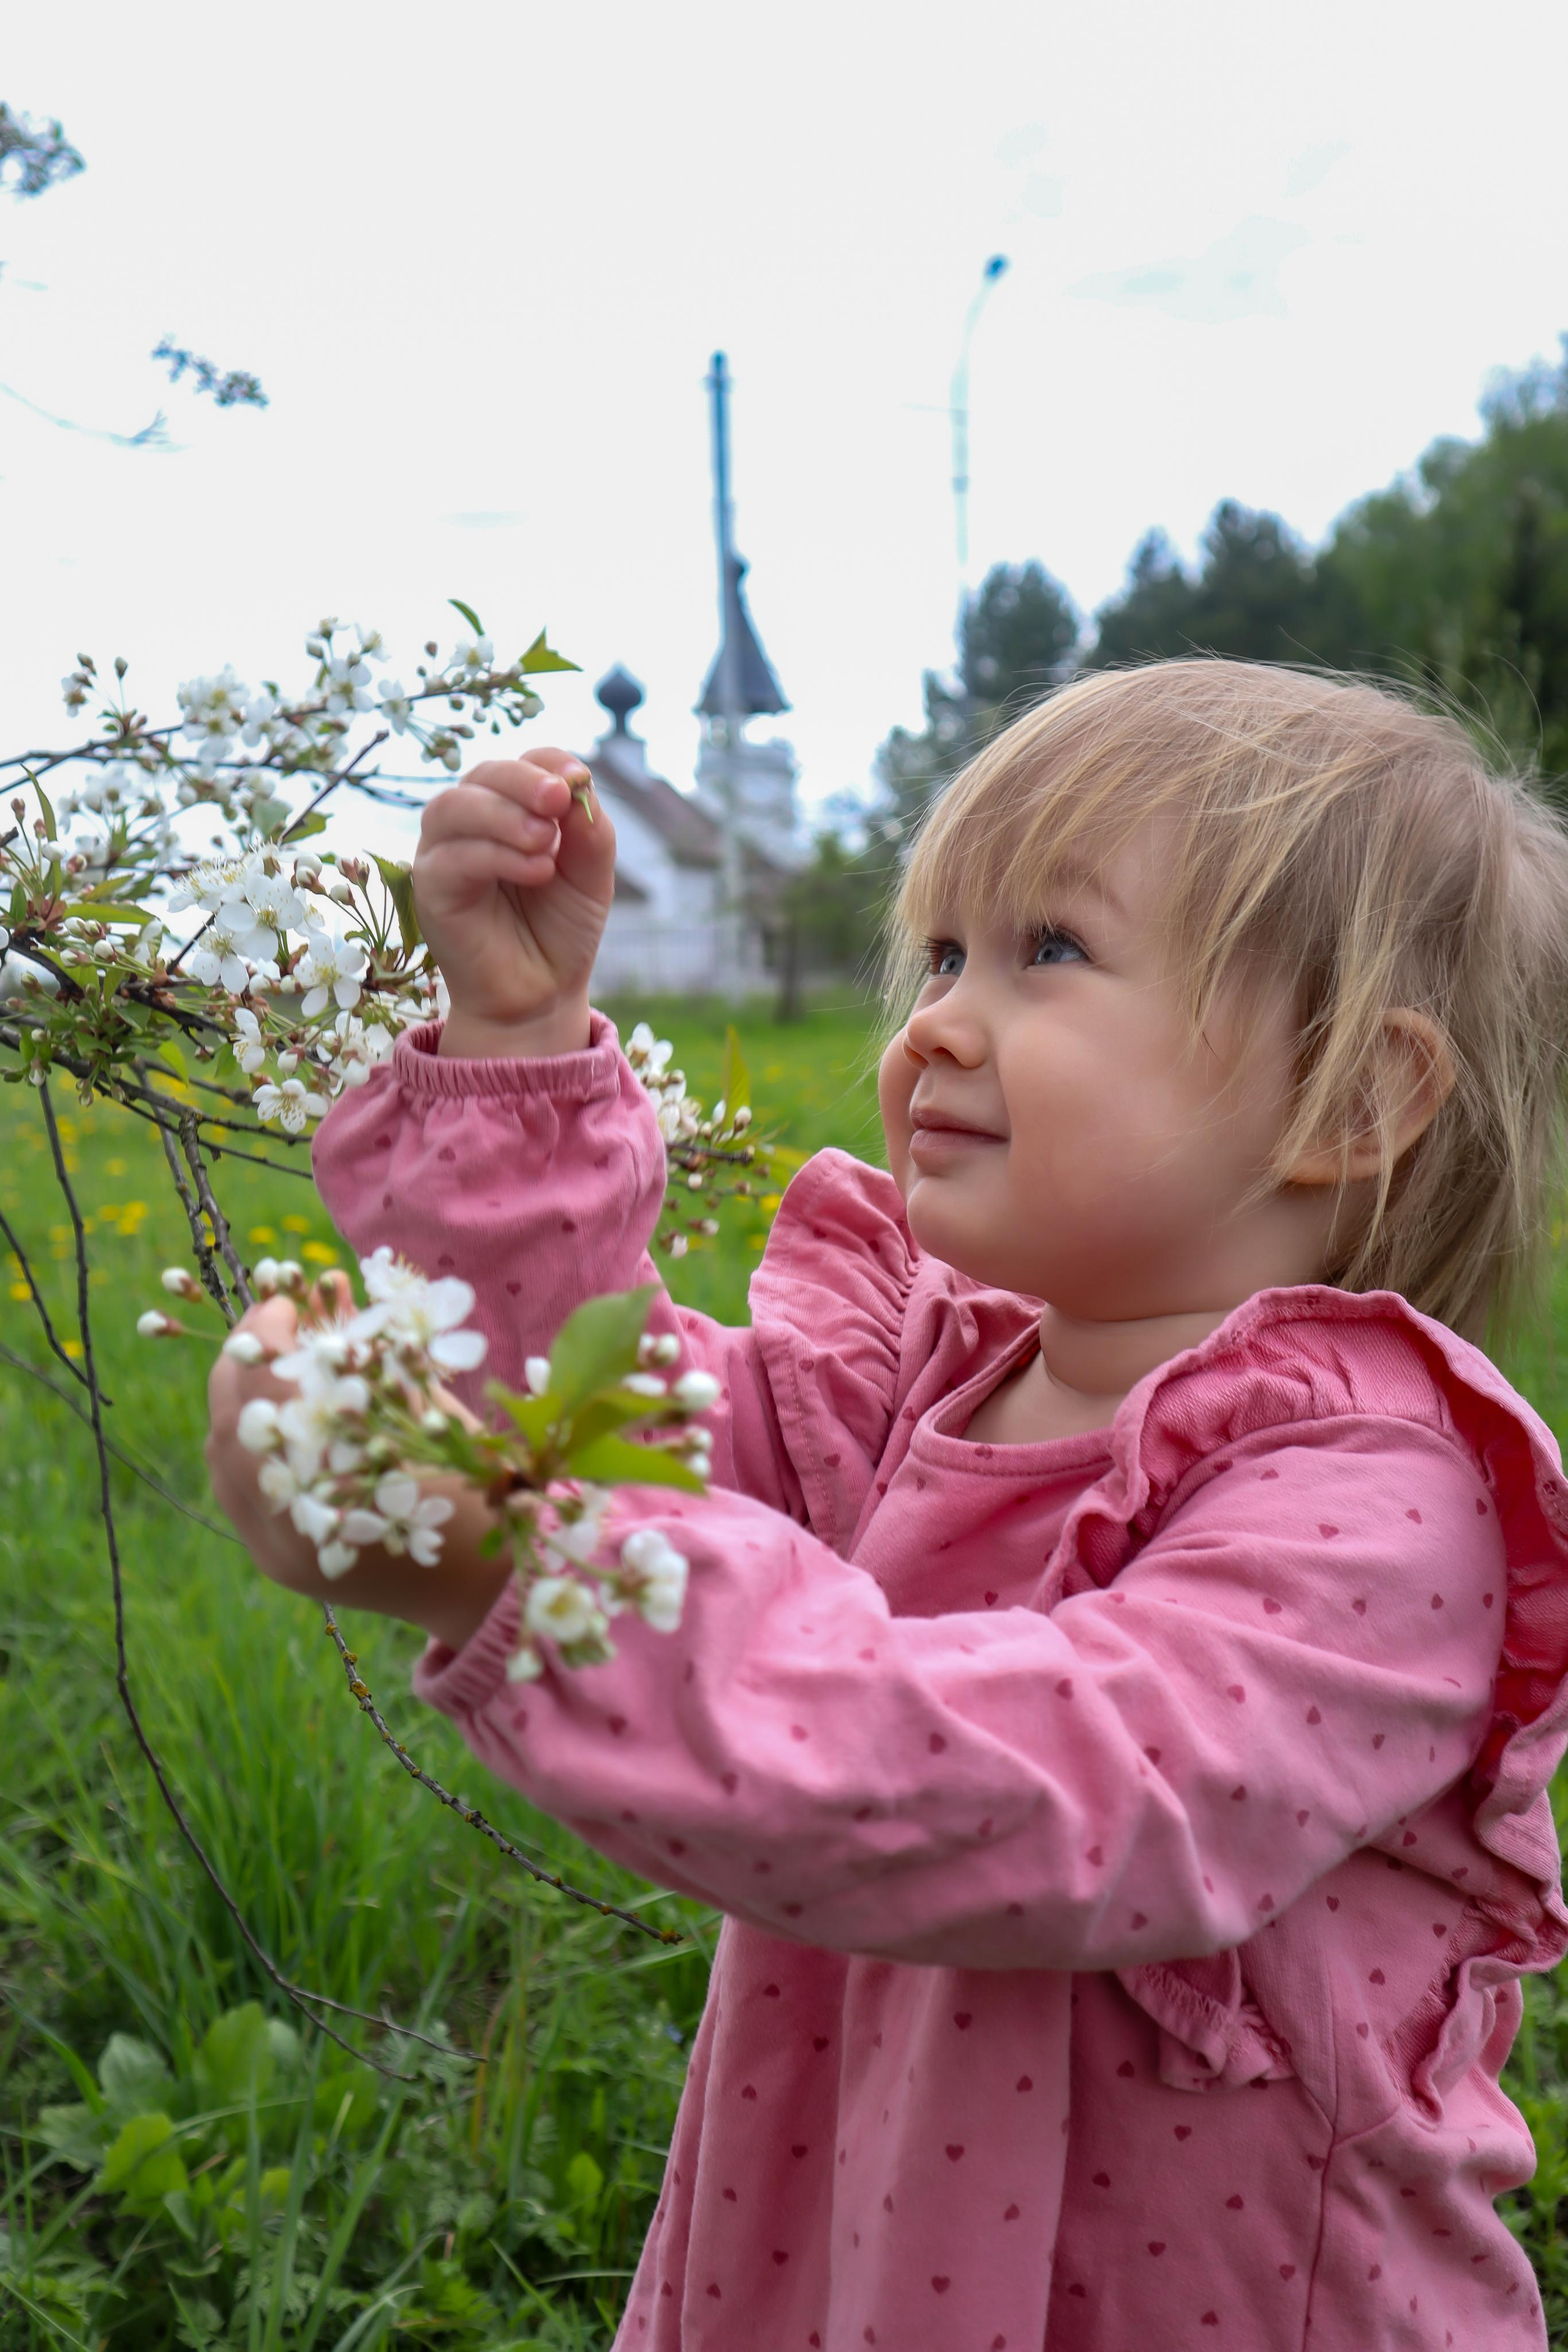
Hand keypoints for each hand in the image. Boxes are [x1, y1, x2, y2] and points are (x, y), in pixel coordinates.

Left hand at [205, 1280, 509, 1644]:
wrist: (479, 1582)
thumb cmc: (470, 1481)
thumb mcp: (424, 1405)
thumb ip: (369, 1348)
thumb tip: (329, 1288)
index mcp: (341, 1467)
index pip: (267, 1382)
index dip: (265, 1330)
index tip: (286, 1301)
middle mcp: (295, 1515)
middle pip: (231, 1418)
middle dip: (241, 1360)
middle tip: (271, 1325)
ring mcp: (278, 1545)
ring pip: (221, 1456)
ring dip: (236, 1402)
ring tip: (270, 1369)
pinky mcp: (275, 1562)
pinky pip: (232, 1491)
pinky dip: (241, 1446)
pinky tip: (272, 1422)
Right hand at [412, 749, 616, 1056]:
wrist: (541, 993)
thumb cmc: (561, 928)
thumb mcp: (591, 875)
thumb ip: (589, 829)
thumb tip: (578, 782)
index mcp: (511, 808)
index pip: (522, 763)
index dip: (548, 762)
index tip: (577, 780)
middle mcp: (471, 822)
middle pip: (483, 774)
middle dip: (523, 782)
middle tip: (558, 801)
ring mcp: (444, 852)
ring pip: (454, 807)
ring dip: (503, 816)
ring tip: (546, 843)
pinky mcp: (429, 888)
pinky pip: (451, 857)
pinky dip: (495, 855)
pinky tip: (535, 870)